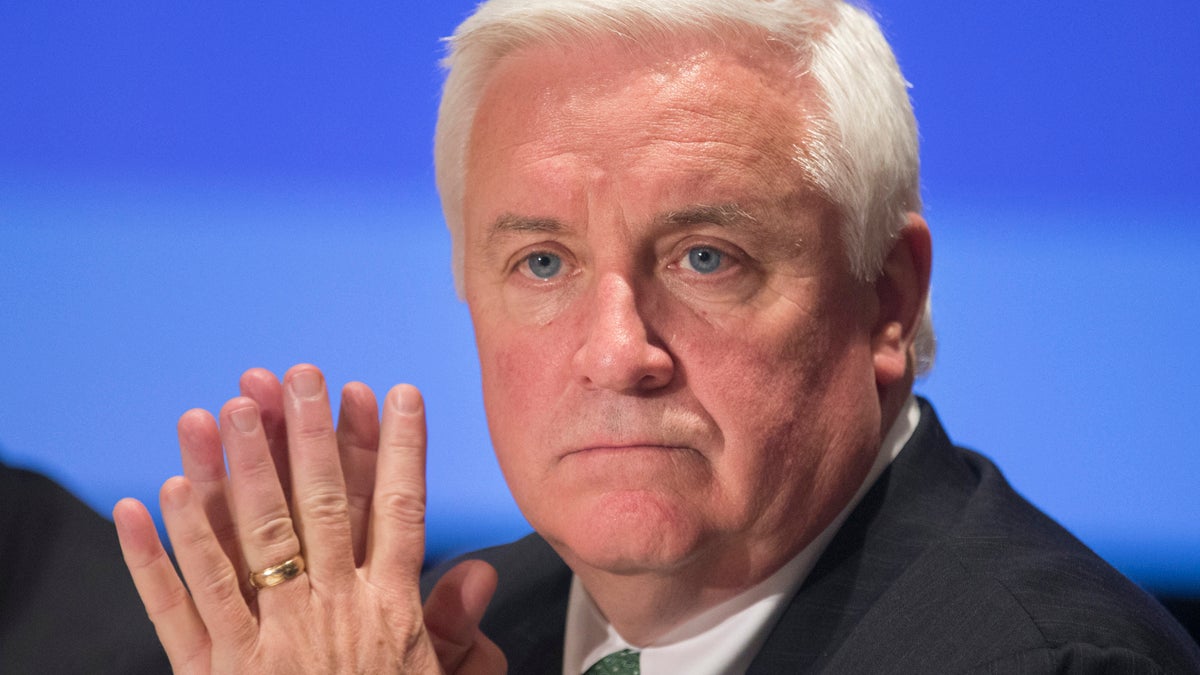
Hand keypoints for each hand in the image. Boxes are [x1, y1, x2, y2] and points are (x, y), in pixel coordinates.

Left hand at [113, 364, 505, 673]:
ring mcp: (266, 642)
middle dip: (310, 437)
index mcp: (387, 613)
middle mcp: (328, 614)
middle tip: (298, 375)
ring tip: (221, 411)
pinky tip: (143, 500)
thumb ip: (455, 628)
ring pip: (247, 543)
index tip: (396, 393)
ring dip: (233, 472)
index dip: (399, 450)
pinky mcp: (213, 674)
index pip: (399, 512)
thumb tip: (477, 569)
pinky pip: (180, 607)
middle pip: (321, 509)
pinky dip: (156, 553)